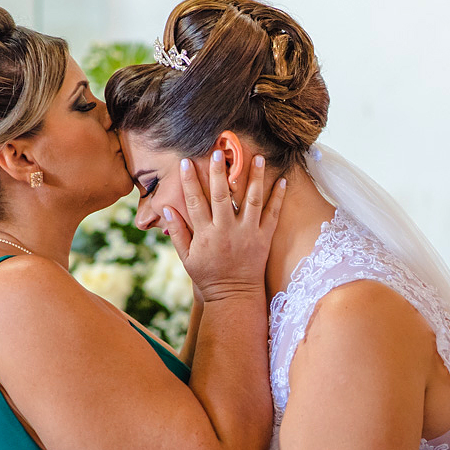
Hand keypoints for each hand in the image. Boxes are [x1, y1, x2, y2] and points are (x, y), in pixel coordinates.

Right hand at [165, 152, 284, 301]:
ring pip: (251, 200)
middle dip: (218, 172)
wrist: (234, 296)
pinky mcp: (263, 239)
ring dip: (254, 177)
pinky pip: (272, 215)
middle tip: (217, 152)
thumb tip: (167, 209)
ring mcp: (247, 233)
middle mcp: (226, 231)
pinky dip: (278, 198)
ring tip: (257, 156)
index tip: (187, 162)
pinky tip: (282, 181)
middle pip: (221, 196)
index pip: (195, 202)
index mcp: (205, 234)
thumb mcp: (186, 257)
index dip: (190, 181)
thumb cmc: (208, 277)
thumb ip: (177, 232)